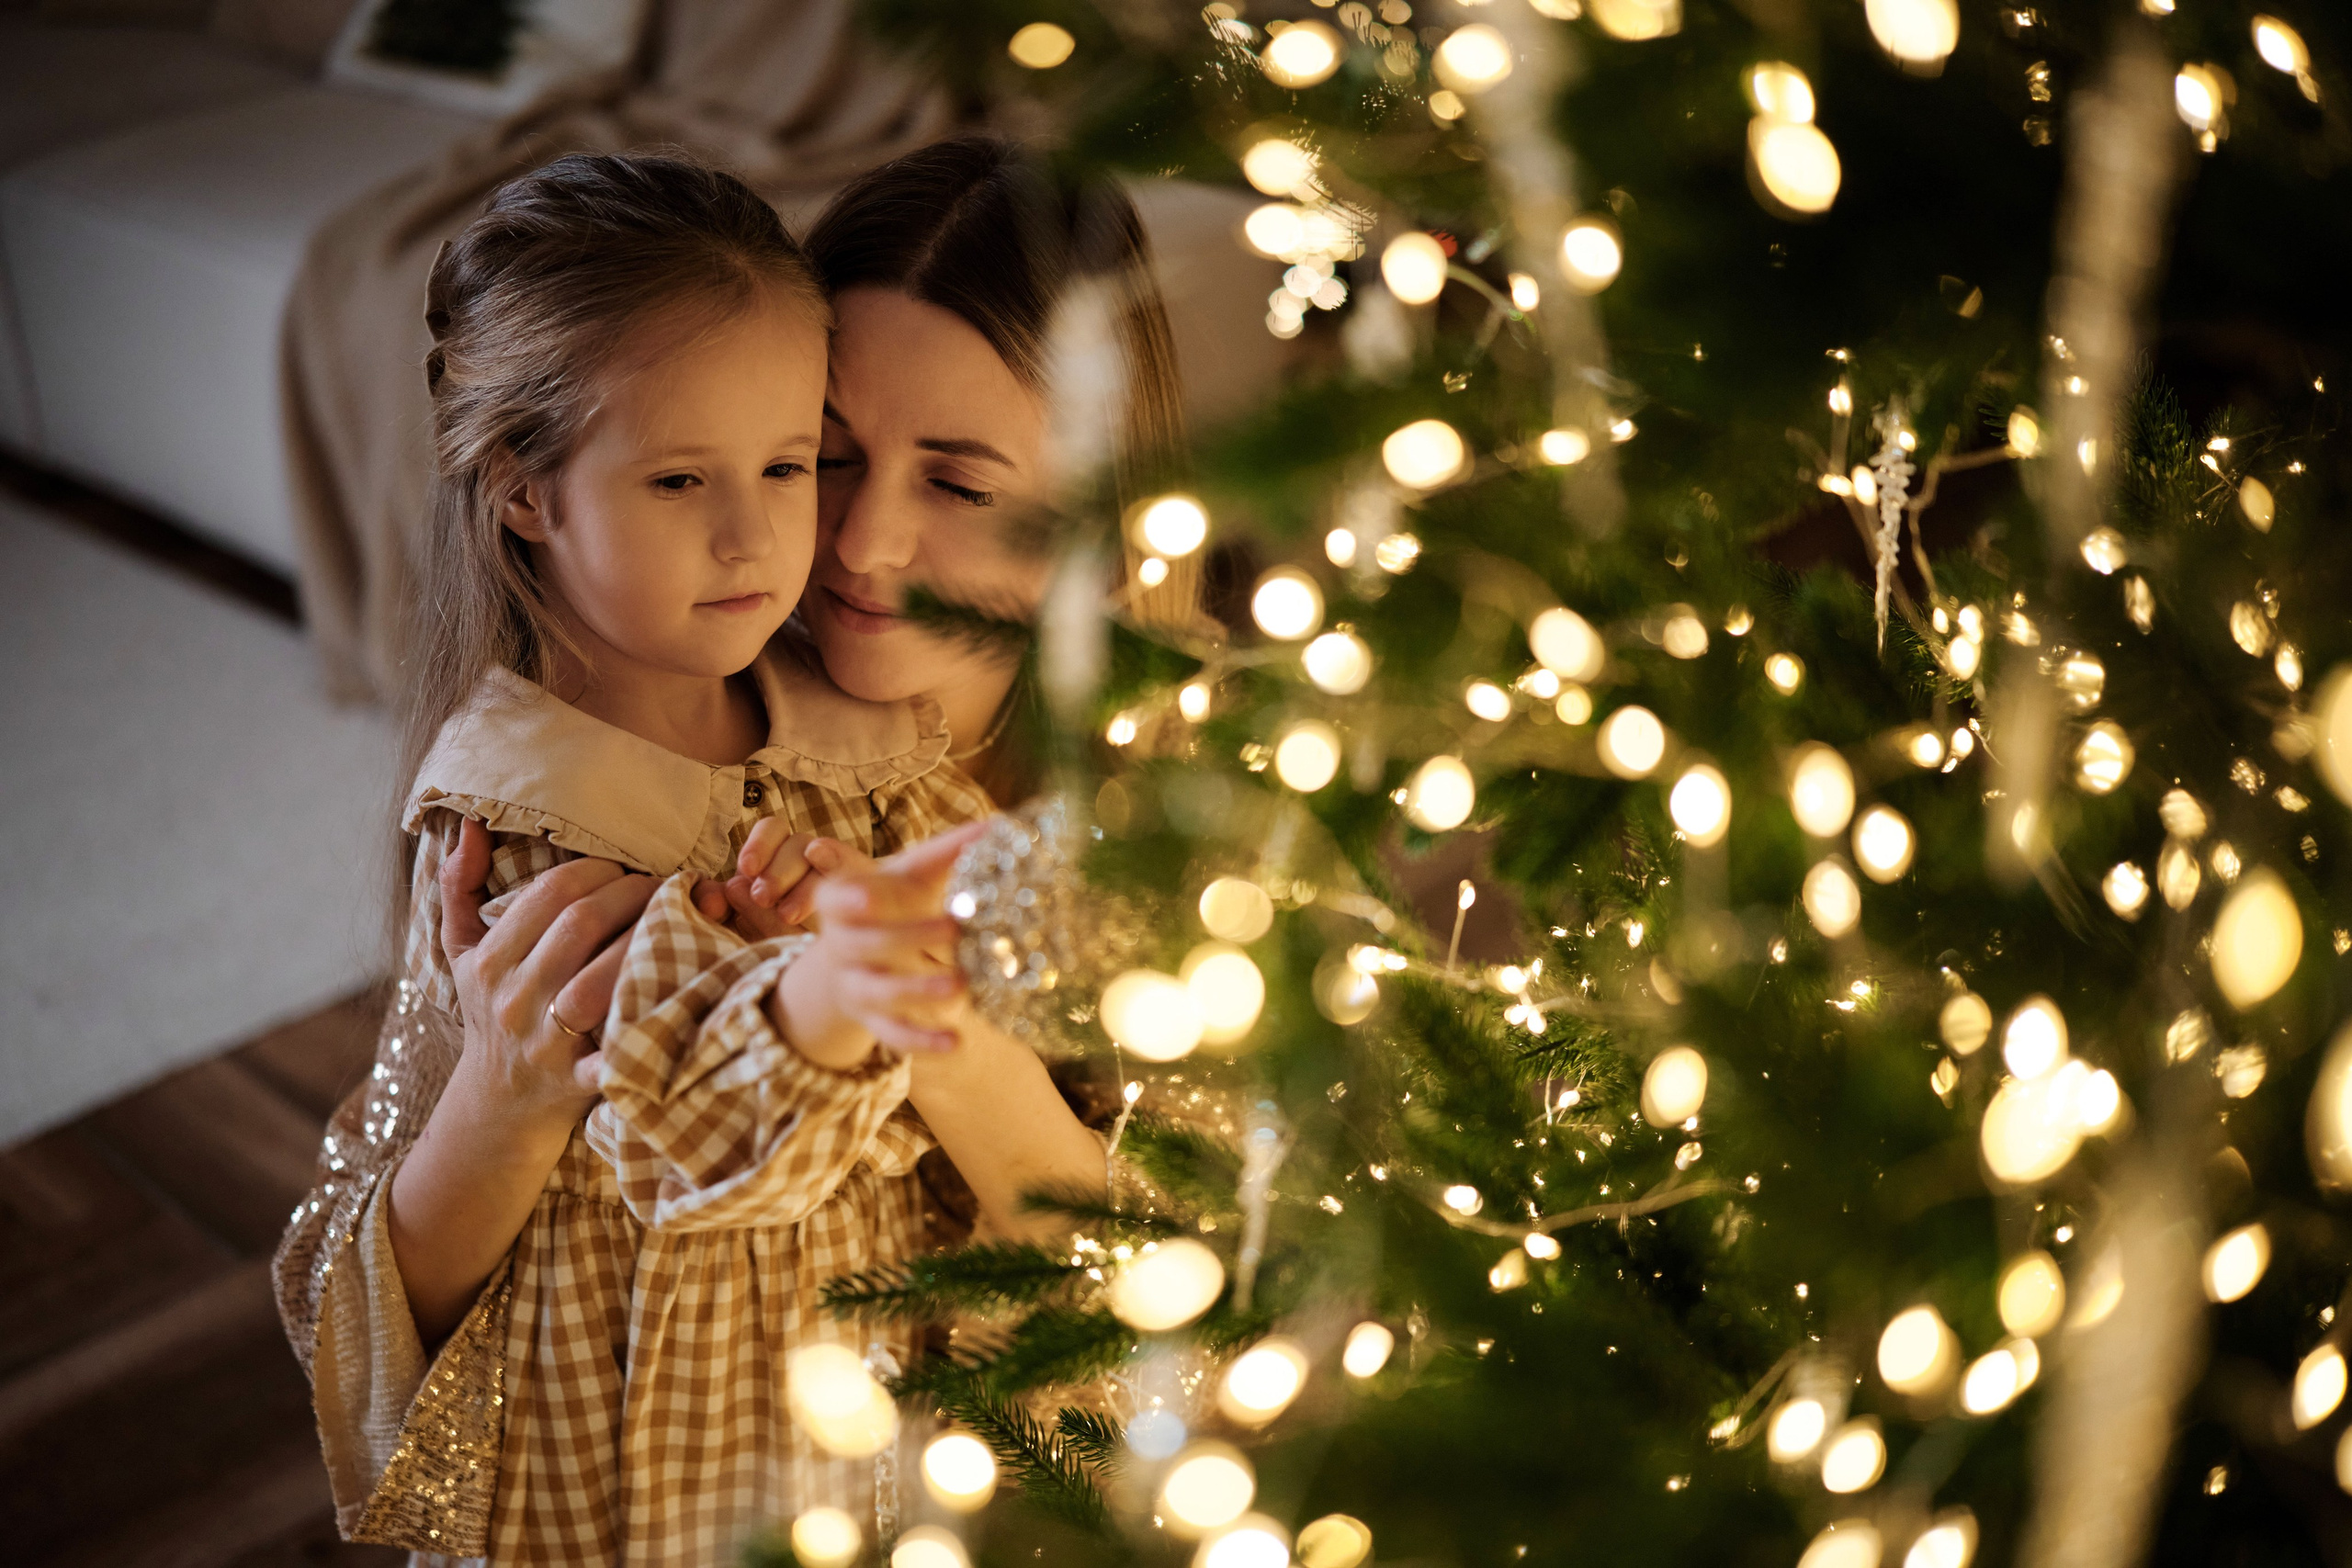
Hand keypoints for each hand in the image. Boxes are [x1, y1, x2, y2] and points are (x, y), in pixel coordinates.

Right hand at [438, 818, 656, 1129]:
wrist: (498, 1105)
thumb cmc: (490, 1012)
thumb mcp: (461, 952)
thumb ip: (460, 886)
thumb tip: (470, 824)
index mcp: (489, 962)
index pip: (552, 892)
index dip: (601, 869)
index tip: (628, 869)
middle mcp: (514, 998)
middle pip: (582, 924)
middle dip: (635, 894)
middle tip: (668, 888)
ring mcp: (546, 1042)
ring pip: (603, 979)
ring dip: (650, 942)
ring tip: (681, 923)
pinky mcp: (579, 1081)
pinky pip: (617, 1050)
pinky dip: (647, 1025)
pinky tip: (681, 993)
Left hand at [691, 822, 873, 938]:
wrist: (822, 979)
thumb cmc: (774, 946)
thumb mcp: (739, 927)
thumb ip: (720, 908)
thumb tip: (709, 900)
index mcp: (780, 860)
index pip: (774, 830)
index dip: (760, 844)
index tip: (748, 869)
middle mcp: (811, 862)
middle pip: (798, 843)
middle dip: (777, 868)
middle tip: (763, 897)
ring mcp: (839, 877)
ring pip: (824, 859)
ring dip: (802, 882)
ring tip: (787, 915)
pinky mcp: (864, 888)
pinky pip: (855, 866)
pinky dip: (839, 862)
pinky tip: (825, 880)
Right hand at [770, 820, 989, 1069]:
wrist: (859, 961)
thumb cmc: (893, 902)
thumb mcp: (911, 875)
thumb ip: (947, 852)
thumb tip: (999, 825)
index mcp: (842, 901)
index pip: (835, 899)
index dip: (851, 899)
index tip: (871, 894)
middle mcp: (841, 946)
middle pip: (864, 944)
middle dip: (907, 937)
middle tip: (955, 927)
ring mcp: (855, 987)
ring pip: (880, 992)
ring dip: (918, 990)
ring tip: (961, 986)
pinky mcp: (874, 1022)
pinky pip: (894, 1036)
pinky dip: (923, 1041)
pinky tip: (956, 1042)